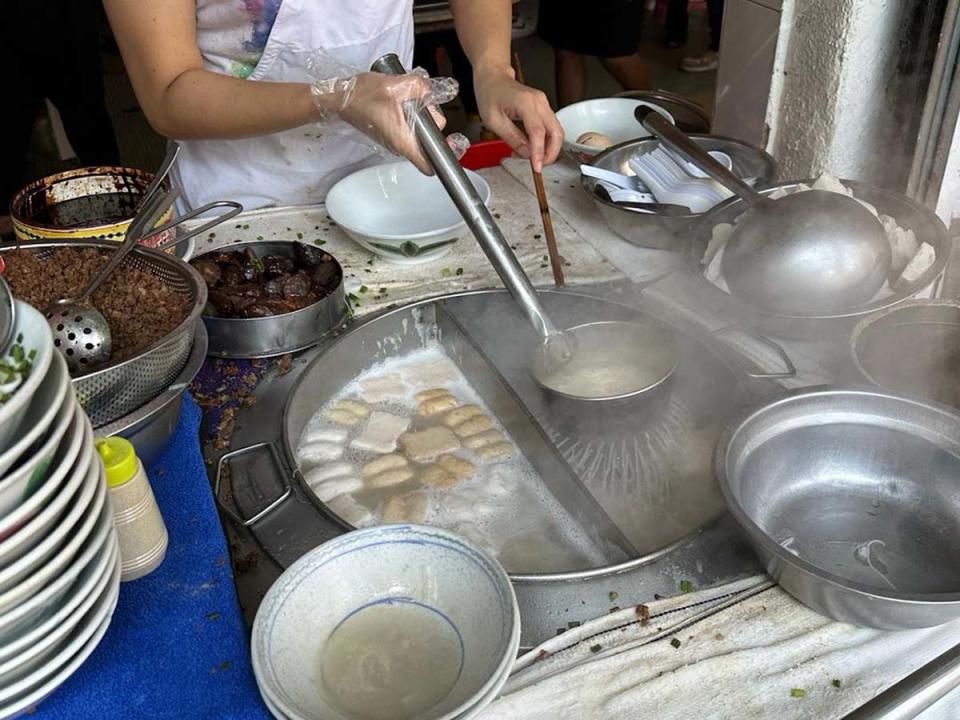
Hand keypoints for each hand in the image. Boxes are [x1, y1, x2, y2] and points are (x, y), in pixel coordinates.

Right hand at [311, 69, 465, 174]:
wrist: (339, 98)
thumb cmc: (362, 95)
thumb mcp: (395, 84)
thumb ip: (420, 87)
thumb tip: (430, 92)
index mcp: (404, 141)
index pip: (429, 164)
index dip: (446, 157)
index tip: (454, 142)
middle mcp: (401, 146)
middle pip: (430, 143)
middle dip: (433, 121)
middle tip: (422, 101)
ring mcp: (396, 141)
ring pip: (421, 133)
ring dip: (422, 115)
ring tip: (408, 97)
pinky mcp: (393, 133)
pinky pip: (411, 128)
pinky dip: (413, 115)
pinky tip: (404, 100)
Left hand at [474, 66, 562, 171]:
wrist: (493, 78)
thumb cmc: (490, 94)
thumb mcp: (493, 121)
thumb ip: (512, 138)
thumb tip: (526, 154)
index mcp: (525, 103)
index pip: (538, 132)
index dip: (539, 153)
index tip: (537, 167)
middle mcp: (539, 102)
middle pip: (556, 133)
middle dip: (551, 154)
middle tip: (538, 166)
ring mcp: (543, 104)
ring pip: (556, 132)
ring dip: (548, 149)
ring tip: (532, 158)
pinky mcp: (543, 108)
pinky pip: (550, 128)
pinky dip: (545, 142)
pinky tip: (533, 147)